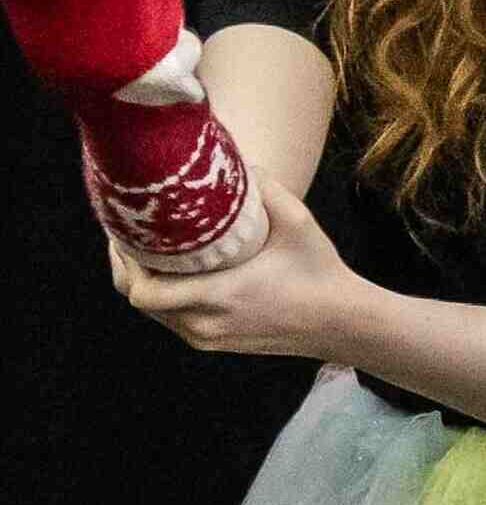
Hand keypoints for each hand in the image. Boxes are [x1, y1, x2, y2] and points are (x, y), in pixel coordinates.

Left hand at [107, 179, 357, 362]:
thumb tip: (235, 161)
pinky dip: (162, 296)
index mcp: (219, 297)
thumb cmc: (320, 273)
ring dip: (142, 281)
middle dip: (126, 266)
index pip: (142, 290)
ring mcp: (207, 337)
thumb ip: (265, 187)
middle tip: (129, 234)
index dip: (125, 260)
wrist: (342, 323)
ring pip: (151, 311)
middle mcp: (205, 323)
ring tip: (145, 250)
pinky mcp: (213, 342)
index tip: (128, 230)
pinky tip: (171, 273)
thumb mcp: (299, 223)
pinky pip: (170, 319)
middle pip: (137, 298)